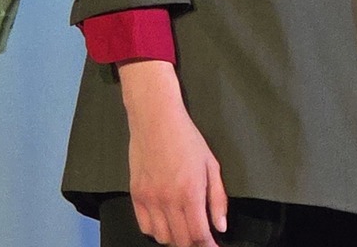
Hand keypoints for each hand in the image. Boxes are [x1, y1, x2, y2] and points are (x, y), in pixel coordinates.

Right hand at [118, 60, 227, 246]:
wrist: (156, 121)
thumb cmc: (188, 139)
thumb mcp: (211, 164)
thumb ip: (217, 198)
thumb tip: (221, 226)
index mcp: (190, 193)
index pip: (199, 235)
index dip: (208, 246)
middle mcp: (168, 201)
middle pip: (181, 240)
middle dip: (194, 243)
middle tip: (202, 238)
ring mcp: (149, 200)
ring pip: (162, 238)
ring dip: (176, 238)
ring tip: (185, 228)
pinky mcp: (135, 197)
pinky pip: (145, 227)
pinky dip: (157, 231)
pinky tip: (167, 222)